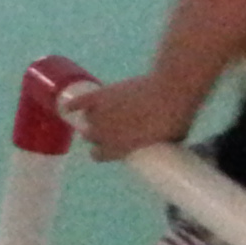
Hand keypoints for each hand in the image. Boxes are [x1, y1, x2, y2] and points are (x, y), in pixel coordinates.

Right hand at [77, 71, 195, 161]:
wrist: (171, 90)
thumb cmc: (176, 118)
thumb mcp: (169, 140)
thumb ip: (154, 144)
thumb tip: (157, 145)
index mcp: (119, 147)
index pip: (98, 155)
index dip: (103, 152)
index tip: (109, 149)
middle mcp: (104, 133)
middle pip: (90, 136)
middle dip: (98, 134)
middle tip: (110, 129)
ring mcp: (100, 113)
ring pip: (87, 119)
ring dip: (93, 118)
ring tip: (102, 114)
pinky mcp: (99, 95)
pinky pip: (78, 102)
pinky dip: (73, 105)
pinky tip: (69, 107)